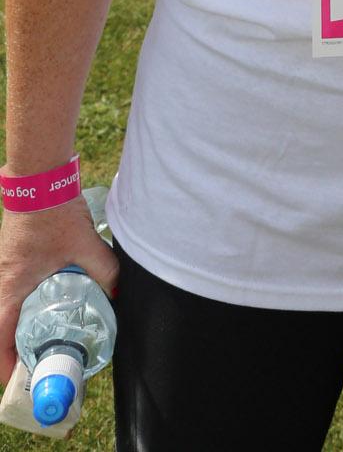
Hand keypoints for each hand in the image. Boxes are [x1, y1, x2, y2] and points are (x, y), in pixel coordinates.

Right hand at [0, 201, 117, 383]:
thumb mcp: (84, 244)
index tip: (16, 377)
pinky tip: (44, 300)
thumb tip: (117, 292)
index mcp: (11, 287)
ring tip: (41, 334)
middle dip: (15, 346)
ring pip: (4, 306)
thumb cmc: (54, 212)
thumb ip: (104, 269)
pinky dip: (21, 302)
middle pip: (0, 325)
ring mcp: (3, 267)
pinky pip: (10, 288)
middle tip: (36, 358)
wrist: (38, 178)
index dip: (5, 363)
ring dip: (18, 323)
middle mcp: (1, 280)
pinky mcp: (11, 256)